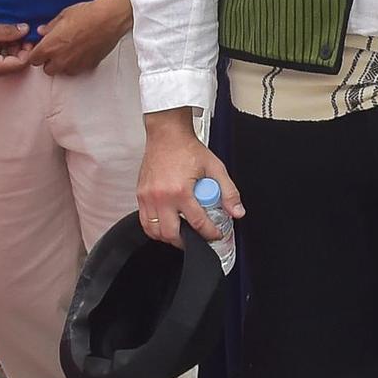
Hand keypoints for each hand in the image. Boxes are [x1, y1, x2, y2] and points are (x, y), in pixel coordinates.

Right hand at [0, 17, 33, 82]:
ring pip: (3, 64)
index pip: (19, 64)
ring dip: (8, 49)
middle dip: (19, 49)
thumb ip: (6, 31)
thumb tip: (24, 30)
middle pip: (12, 65)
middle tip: (19, 33)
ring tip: (7, 33)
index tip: (29, 37)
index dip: (28, 50)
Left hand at [27, 0, 130, 76]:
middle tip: (56, 50)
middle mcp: (60, 60)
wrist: (109, 19)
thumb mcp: (63, 16)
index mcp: (49, 47)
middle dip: (49, 61)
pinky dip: (77, 63)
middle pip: (47, 70)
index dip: (36, 54)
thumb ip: (50, 27)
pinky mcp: (88, 66)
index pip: (33, 59)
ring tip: (70, 51)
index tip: (41, 48)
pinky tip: (82, 51)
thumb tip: (43, 31)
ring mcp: (75, 65)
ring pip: (63, 71)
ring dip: (63, 64)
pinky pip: (78, 69)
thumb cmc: (87, 14)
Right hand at [137, 110, 243, 248]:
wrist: (167, 135)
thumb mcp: (215, 168)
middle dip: (188, 242)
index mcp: (180, 191)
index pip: (197, 223)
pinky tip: (166, 225)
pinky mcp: (140, 196)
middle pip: (172, 234)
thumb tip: (237, 212)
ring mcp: (148, 197)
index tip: (215, 234)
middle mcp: (161, 197)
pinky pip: (144, 222)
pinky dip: (155, 229)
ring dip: (169, 237)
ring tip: (182, 234)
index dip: (210, 233)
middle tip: (198, 239)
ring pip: (155, 232)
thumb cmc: (188, 149)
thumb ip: (228, 192)